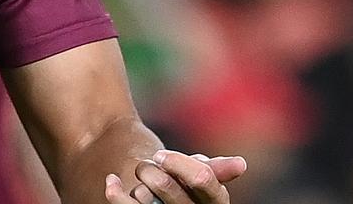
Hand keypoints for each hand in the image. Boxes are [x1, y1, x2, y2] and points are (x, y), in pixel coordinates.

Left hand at [105, 150, 246, 203]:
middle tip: (148, 163)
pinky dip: (116, 195)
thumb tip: (241, 164)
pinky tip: (111, 182)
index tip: (160, 155)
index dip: (179, 164)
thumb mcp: (198, 174)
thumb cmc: (181, 184)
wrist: (154, 195)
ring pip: (147, 201)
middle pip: (170, 190)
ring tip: (139, 175)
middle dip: (153, 171)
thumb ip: (214, 170)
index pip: (202, 180)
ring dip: (137, 183)